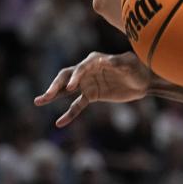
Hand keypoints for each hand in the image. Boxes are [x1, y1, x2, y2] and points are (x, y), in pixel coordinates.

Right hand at [34, 52, 150, 126]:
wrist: (144, 82)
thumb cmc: (138, 68)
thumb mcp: (131, 64)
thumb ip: (119, 62)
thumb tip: (106, 60)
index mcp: (94, 60)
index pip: (80, 68)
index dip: (76, 77)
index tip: (72, 87)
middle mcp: (87, 71)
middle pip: (66, 77)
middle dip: (55, 86)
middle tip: (46, 96)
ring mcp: (87, 83)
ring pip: (66, 90)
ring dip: (53, 95)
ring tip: (38, 101)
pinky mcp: (91, 95)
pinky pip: (77, 105)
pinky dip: (69, 113)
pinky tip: (60, 123)